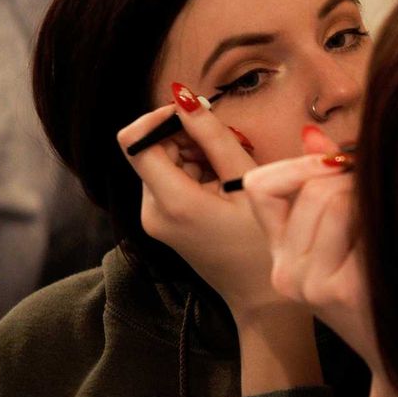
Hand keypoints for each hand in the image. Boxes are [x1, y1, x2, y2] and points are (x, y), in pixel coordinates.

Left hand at [115, 84, 276, 315]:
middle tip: (229, 150)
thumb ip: (214, 137)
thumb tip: (184, 98)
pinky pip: (172, 182)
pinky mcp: (164, 223)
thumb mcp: (247, 183)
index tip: (195, 116)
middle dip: (187, 139)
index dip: (160, 118)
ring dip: (196, 157)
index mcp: (171, 201)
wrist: (262, 298)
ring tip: (231, 175)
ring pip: (164, 163)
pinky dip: (197, 174)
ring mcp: (155, 219)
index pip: (134, 139)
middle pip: (152, 149)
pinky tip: (225, 189)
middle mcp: (151, 211)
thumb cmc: (263, 244)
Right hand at [241, 127, 379, 369]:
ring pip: (335, 198)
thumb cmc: (377, 296)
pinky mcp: (342, 288)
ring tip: (387, 223)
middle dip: (352, 179)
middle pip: (312, 187)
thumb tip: (312, 133)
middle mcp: (285, 273)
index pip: (261, 187)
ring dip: (370, 198)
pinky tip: (395, 244)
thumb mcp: (342, 243)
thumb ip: (322, 188)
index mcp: (279, 258)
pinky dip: (383, 220)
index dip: (298, 165)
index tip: (336, 165)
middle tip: (382, 195)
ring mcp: (310, 283)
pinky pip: (360, 220)